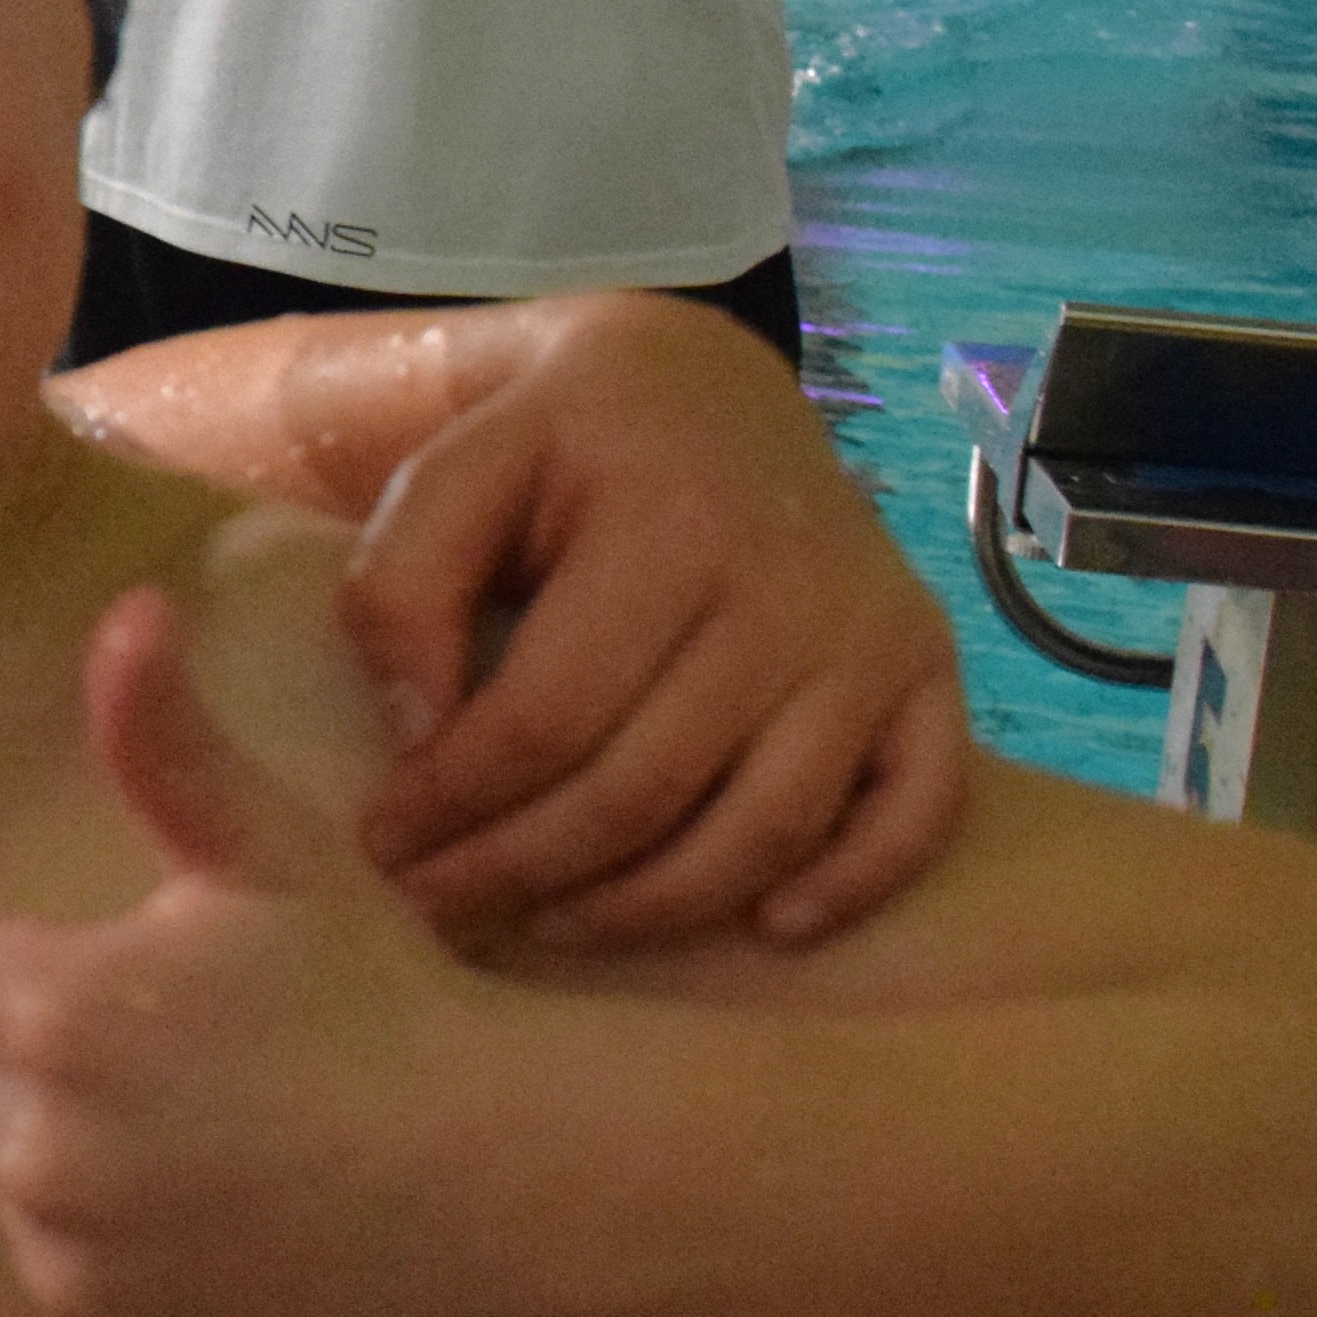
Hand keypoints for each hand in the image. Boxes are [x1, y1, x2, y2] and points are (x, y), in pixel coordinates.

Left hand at [0, 588, 509, 1316]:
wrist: (497, 1172)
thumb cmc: (379, 992)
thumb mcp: (271, 850)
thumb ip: (165, 741)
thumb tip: (128, 610)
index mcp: (52, 1019)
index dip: (43, 969)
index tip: (149, 976)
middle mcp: (37, 1155)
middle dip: (43, 1062)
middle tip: (187, 1057)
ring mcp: (71, 1265)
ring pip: (17, 1184)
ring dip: (80, 1159)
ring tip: (216, 1137)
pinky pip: (67, 1282)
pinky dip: (121, 1261)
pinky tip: (225, 1222)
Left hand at [329, 297, 966, 953]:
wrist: (707, 388)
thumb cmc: (561, 449)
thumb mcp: (456, 472)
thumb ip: (402, 587)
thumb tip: (421, 733)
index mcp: (665, 524)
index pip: (547, 716)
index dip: (456, 800)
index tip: (386, 841)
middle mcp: (790, 586)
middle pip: (647, 788)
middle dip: (525, 869)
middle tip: (439, 902)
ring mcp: (874, 635)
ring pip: (767, 827)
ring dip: (650, 907)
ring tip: (549, 925)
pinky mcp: (930, 671)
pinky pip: (916, 812)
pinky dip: (850, 886)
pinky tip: (765, 929)